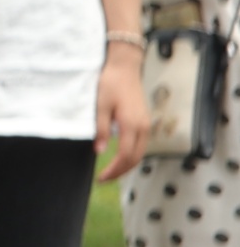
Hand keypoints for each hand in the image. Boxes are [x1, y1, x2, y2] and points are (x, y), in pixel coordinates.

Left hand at [98, 46, 150, 181]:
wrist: (124, 67)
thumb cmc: (110, 83)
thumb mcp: (100, 105)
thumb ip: (101, 129)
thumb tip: (100, 151)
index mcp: (132, 125)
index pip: (126, 156)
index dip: (114, 169)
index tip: (101, 178)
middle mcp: (143, 127)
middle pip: (136, 158)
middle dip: (121, 171)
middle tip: (104, 179)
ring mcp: (146, 124)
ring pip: (140, 152)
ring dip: (127, 164)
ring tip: (111, 171)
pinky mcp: (144, 121)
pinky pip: (141, 144)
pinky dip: (132, 155)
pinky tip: (119, 157)